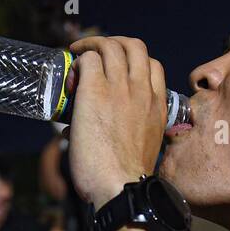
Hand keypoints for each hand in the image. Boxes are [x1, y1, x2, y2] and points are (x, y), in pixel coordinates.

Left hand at [65, 35, 168, 208]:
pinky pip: (88, 60)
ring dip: (92, 45)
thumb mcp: (143, 148)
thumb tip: (93, 131)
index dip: (133, 61)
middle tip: (95, 52)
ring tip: (77, 53)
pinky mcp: (95, 92)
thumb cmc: (126, 179)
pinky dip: (78, 62)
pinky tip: (71, 76)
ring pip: (111, 45)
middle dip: (113, 42)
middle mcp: (142, 91)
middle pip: (134, 45)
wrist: (120, 187)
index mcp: (158, 105)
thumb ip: (129, 132)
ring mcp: (120, 89)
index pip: (153, 65)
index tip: (117, 69)